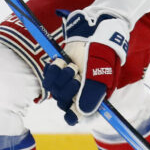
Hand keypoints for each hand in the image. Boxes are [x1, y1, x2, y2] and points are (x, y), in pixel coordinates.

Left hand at [41, 10, 129, 124]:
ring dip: (61, 76)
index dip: (73, 115)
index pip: (77, 116)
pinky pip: (48, 78)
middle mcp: (78, 93)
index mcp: (91, 97)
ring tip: (71, 65)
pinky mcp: (57, 72)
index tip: (71, 112)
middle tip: (77, 73)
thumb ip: (90, 95)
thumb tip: (80, 113)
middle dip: (68, 88)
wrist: (93, 34)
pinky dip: (53, 70)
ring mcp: (67, 82)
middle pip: (63, 103)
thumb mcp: (99, 75)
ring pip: (55, 90)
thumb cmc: (100, 55)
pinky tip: (60, 61)